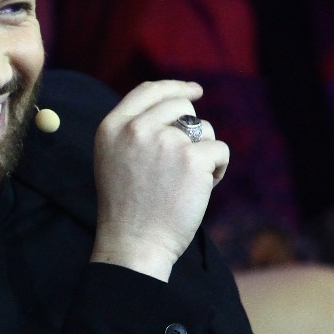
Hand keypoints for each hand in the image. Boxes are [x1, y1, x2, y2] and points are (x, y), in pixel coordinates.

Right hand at [90, 80, 229, 280]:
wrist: (134, 245)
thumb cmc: (128, 210)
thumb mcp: (115, 160)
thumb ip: (134, 132)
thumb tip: (174, 110)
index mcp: (112, 127)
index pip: (149, 91)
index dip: (175, 88)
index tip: (195, 91)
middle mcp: (136, 128)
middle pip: (182, 106)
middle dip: (193, 129)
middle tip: (189, 160)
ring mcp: (165, 141)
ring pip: (205, 129)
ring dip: (204, 154)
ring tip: (186, 184)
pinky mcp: (192, 158)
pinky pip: (220, 150)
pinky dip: (218, 170)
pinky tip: (202, 190)